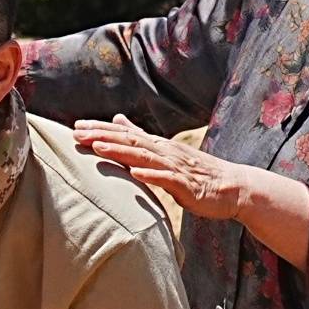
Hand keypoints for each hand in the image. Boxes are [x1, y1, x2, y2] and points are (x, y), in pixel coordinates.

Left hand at [72, 119, 258, 222]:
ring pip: (145, 157)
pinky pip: (167, 179)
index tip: (76, 127)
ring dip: (121, 151)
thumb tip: (118, 120)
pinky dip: (151, 175)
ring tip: (98, 147)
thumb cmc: (196, 173)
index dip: (100, 130)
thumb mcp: (164, 153)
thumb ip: (140, 137)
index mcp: (158, 146)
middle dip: (102, 136)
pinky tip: (135, 173)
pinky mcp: (187, 185)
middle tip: (76, 133)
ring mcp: (176, 168)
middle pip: (130, 141)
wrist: (232, 188)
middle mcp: (165, 152)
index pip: (125, 134)